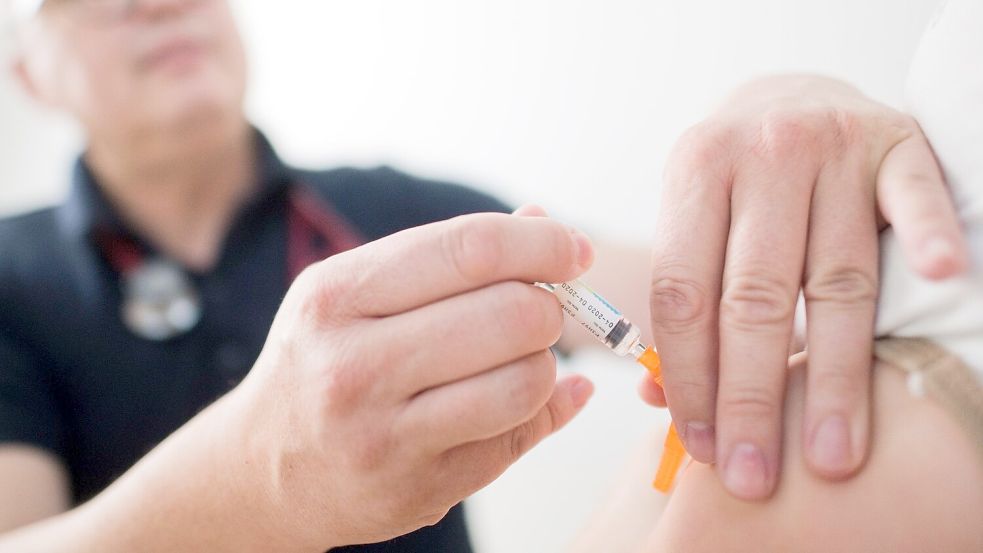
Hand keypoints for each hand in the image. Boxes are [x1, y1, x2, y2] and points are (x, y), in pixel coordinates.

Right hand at [231, 212, 594, 548]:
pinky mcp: (420, 489)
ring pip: (527, 382)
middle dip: (548, 306)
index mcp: (337, 296)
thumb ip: (446, 256)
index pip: (470, 249)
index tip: (574, 248)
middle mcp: (353, 366)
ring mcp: (385, 436)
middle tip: (539, 311)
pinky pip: (518, 437)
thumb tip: (542, 219)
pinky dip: (536, 410)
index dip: (542, 243)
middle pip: (512, 314)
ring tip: (519, 359)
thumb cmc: (324, 361)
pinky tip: (516, 399)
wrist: (262, 469)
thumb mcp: (355, 293)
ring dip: (544, 364)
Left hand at [644, 74, 967, 499]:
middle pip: (756, 296)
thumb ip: (683, 301)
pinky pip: (915, 197)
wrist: (790, 95)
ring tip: (831, 452)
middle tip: (755, 472)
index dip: (691, 376)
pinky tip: (937, 280)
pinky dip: (927, 237)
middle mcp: (762, 155)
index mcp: (695, 172)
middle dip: (752, 396)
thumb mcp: (692, 218)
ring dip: (834, 374)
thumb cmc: (736, 182)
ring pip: (836, 277)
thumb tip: (656, 399)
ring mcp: (834, 146)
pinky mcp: (898, 144)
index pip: (684, 292)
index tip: (703, 446)